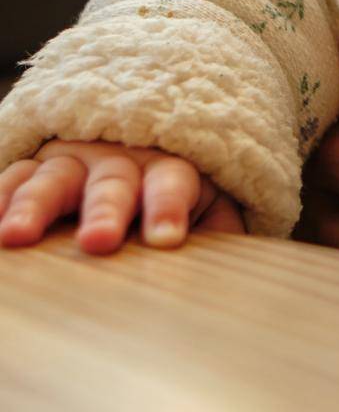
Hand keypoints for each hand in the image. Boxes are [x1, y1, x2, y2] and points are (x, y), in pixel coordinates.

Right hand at [0, 138, 246, 254]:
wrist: (140, 142)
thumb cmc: (176, 194)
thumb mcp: (210, 206)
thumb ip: (222, 233)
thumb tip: (243, 269)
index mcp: (169, 170)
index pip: (174, 184)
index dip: (170, 208)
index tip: (167, 239)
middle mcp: (119, 162)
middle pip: (112, 182)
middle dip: (105, 210)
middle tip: (99, 241)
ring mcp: (73, 163)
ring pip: (52, 179)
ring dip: (34, 205)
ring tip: (16, 237)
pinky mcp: (36, 170)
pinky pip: (13, 179)